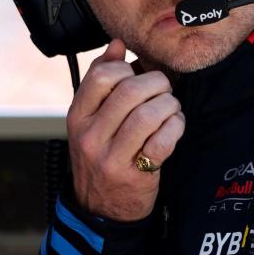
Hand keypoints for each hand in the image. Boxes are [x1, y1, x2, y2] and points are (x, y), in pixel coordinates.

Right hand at [67, 38, 185, 220]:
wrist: (100, 210)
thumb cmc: (101, 155)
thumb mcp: (90, 120)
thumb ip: (100, 81)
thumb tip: (117, 44)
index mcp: (77, 117)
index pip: (102, 76)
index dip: (128, 68)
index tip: (138, 75)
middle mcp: (90, 136)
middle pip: (130, 91)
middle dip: (157, 84)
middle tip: (164, 89)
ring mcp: (111, 157)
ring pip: (149, 114)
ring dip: (169, 105)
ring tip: (170, 109)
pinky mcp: (135, 175)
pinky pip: (163, 141)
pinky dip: (175, 128)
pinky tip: (173, 127)